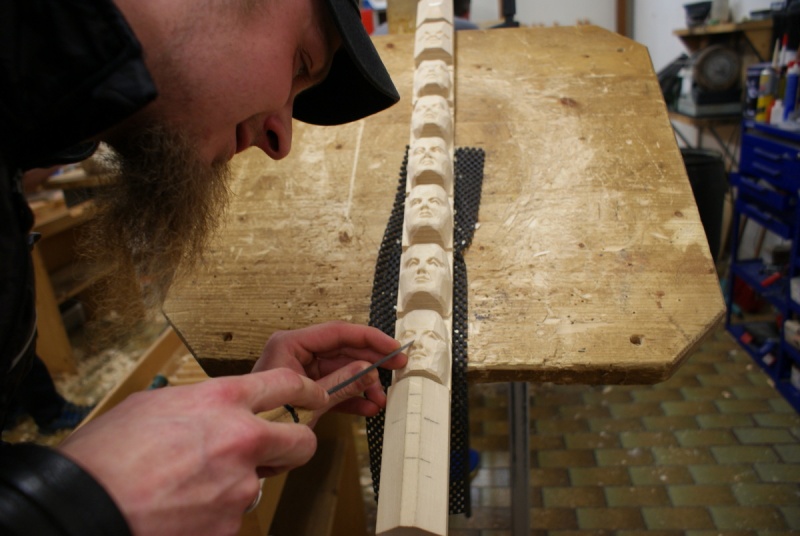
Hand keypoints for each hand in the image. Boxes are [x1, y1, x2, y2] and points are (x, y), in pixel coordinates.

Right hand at [59, 368, 327, 535]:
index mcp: (222, 401)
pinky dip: (212, 515)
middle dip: (293, 446)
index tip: (314, 395)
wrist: (82, 508)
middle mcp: (240, 440)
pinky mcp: (229, 526)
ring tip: (188, 488)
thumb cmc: (105, 456)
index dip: (306, 390)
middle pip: (301, 442)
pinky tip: (181, 510)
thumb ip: (200, 406)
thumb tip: (212, 413)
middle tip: (273, 452)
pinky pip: (232, 516)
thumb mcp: (154, 405)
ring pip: (258, 484)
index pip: (286, 385)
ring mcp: (239, 487)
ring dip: (234, 486)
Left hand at [252, 321, 406, 418]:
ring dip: (364, 385)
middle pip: (344, 350)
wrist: (249, 447)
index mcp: (291, 344)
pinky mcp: (306, 389)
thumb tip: (370, 371)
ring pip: (343, 370)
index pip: (338, 332)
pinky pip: (334, 387)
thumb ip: (341, 384)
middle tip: (398, 368)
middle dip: (371, 364)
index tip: (393, 347)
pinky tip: (368, 407)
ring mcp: (302, 370)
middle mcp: (297, 352)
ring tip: (380, 399)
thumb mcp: (309, 402)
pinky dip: (351, 397)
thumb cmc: (266, 418)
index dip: (369, 338)